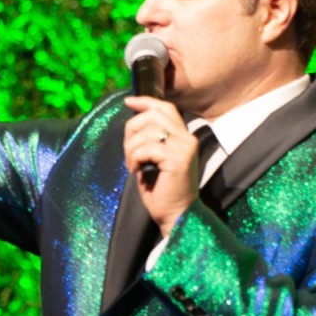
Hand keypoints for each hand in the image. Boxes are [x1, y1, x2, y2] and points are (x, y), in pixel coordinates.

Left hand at [122, 96, 202, 234]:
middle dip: (132, 129)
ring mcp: (184, 148)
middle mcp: (188, 138)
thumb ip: (150, 139)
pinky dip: (134, 158)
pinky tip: (135, 170)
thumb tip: (134, 121)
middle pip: (153, 116)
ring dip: (131, 148)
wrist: (176, 214)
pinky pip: (146, 148)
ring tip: (132, 164)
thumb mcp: (154, 159)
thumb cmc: (162, 191)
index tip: (128, 101)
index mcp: (184, 137)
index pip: (166, 108)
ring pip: (146, 132)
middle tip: (128, 151)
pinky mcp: (177, 159)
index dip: (146, 101)